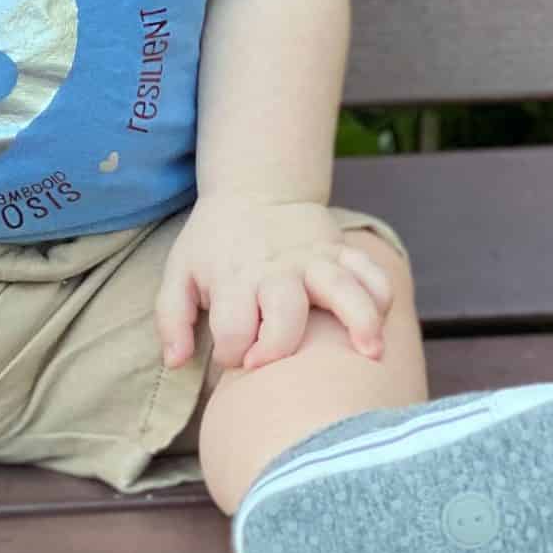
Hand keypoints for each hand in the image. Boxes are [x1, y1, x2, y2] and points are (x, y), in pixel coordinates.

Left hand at [153, 197, 393, 375]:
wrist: (253, 189)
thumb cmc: (214, 245)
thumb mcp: (179, 274)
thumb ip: (172, 320)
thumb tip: (177, 362)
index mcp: (235, 278)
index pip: (233, 328)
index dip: (231, 353)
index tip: (232, 357)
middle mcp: (277, 269)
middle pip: (286, 312)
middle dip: (280, 346)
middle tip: (273, 363)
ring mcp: (314, 259)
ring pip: (344, 288)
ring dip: (360, 320)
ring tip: (372, 354)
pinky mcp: (340, 251)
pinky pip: (370, 270)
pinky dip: (381, 295)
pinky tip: (381, 326)